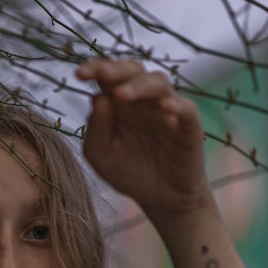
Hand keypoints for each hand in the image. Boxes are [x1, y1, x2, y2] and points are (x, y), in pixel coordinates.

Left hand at [76, 59, 209, 216]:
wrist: (161, 199)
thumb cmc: (128, 172)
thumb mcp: (102, 155)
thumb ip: (96, 128)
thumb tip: (97, 97)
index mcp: (118, 102)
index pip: (107, 75)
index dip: (95, 68)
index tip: (79, 74)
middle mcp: (142, 100)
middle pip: (133, 69)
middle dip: (116, 69)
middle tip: (102, 75)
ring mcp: (167, 109)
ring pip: (159, 82)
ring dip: (140, 85)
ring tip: (122, 95)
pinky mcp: (188, 125)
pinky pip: (186, 108)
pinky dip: (176, 105)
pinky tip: (163, 108)